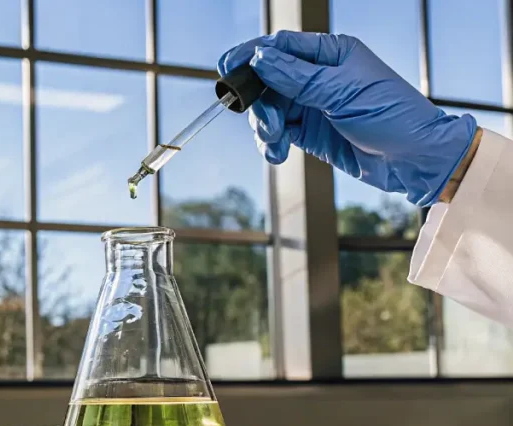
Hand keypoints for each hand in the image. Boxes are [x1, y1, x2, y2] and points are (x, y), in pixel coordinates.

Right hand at [219, 31, 476, 206]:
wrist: (415, 161)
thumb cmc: (393, 116)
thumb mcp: (343, 93)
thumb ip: (297, 77)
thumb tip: (259, 58)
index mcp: (330, 54)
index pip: (281, 46)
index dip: (251, 55)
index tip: (228, 69)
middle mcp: (318, 76)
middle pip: (268, 80)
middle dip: (260, 102)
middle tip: (267, 123)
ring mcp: (313, 104)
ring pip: (269, 108)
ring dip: (265, 126)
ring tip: (275, 142)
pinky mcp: (309, 132)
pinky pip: (277, 132)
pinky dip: (271, 143)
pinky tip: (277, 154)